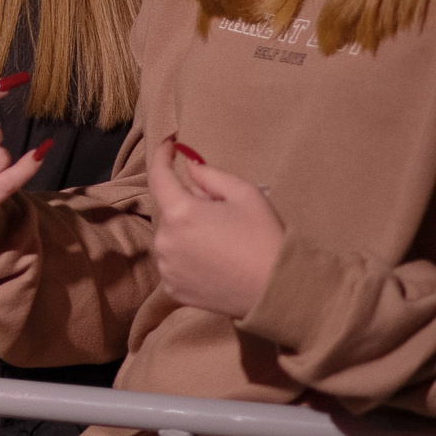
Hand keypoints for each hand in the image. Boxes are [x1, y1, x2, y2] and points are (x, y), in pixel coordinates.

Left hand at [146, 138, 284, 321]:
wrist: (277, 290)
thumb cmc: (265, 238)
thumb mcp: (246, 195)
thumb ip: (210, 176)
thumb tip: (189, 166)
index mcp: (180, 213)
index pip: (158, 176)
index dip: (162, 156)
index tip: (170, 144)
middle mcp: (164, 240)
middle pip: (169, 210)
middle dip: (189, 205)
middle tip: (222, 213)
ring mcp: (165, 267)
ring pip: (169, 237)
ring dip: (186, 232)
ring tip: (222, 242)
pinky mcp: (171, 288)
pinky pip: (172, 262)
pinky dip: (186, 256)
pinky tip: (214, 262)